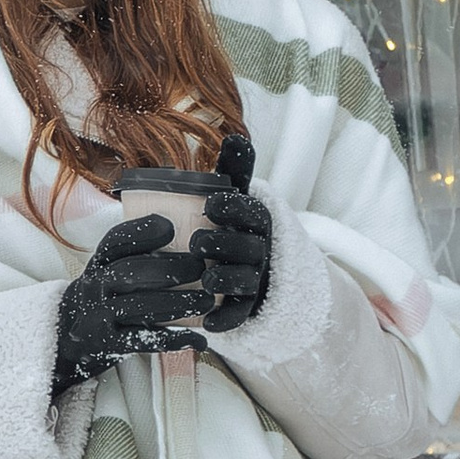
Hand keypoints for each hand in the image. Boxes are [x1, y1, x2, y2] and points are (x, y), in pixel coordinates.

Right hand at [53, 215, 202, 393]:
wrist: (68, 335)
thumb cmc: (104, 295)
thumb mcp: (107, 268)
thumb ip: (134, 251)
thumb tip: (178, 225)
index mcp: (99, 262)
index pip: (115, 240)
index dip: (142, 231)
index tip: (171, 228)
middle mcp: (96, 286)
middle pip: (130, 272)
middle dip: (168, 268)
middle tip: (201, 268)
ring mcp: (100, 316)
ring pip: (139, 306)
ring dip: (177, 303)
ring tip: (206, 301)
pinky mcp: (109, 344)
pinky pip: (143, 341)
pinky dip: (172, 340)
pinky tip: (198, 339)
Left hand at [192, 129, 269, 334]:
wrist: (255, 269)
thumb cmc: (235, 226)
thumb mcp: (237, 198)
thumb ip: (236, 171)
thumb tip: (234, 136)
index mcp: (257, 221)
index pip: (251, 212)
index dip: (234, 208)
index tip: (212, 204)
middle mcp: (260, 250)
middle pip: (247, 248)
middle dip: (225, 245)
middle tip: (199, 242)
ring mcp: (256, 280)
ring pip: (244, 280)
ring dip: (227, 280)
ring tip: (207, 279)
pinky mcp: (248, 307)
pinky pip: (240, 315)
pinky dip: (226, 319)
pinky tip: (208, 323)